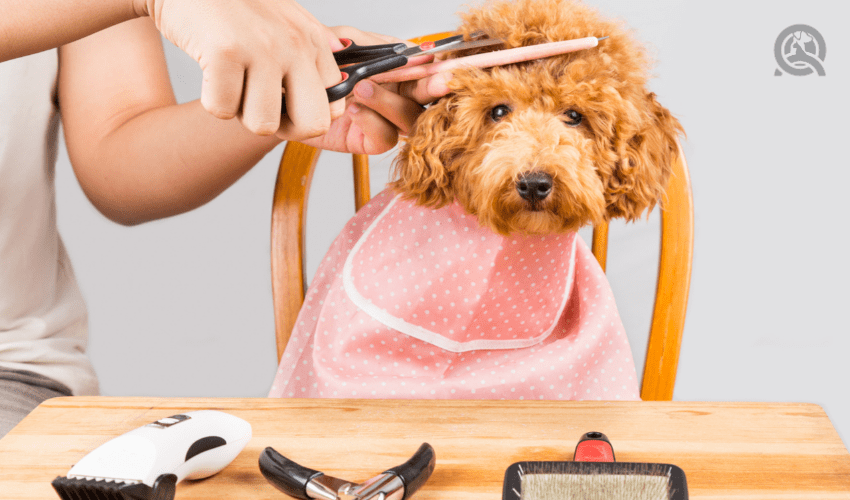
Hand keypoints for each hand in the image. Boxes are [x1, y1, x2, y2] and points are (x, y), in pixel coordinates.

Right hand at [136, 0, 344, 138]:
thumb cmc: (235, 6)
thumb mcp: (286, 20)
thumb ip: (315, 52)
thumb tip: (342, 88)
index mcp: (313, 40)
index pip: (333, 108)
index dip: (305, 119)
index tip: (283, 106)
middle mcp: (294, 44)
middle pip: (313, 125)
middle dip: (284, 129)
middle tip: (261, 108)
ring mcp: (262, 48)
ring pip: (264, 125)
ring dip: (242, 114)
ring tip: (233, 83)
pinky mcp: (224, 52)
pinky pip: (223, 110)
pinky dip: (213, 101)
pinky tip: (211, 74)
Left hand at [300, 27, 453, 153]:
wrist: (287, 92)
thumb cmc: (317, 65)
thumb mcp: (342, 42)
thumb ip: (369, 43)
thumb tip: (403, 48)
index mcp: (399, 68)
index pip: (429, 68)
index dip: (441, 69)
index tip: (443, 66)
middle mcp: (397, 94)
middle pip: (427, 97)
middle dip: (434, 89)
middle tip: (437, 83)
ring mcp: (385, 119)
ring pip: (409, 119)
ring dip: (390, 103)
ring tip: (362, 88)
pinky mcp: (368, 140)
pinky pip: (385, 138)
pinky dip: (372, 122)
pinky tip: (353, 110)